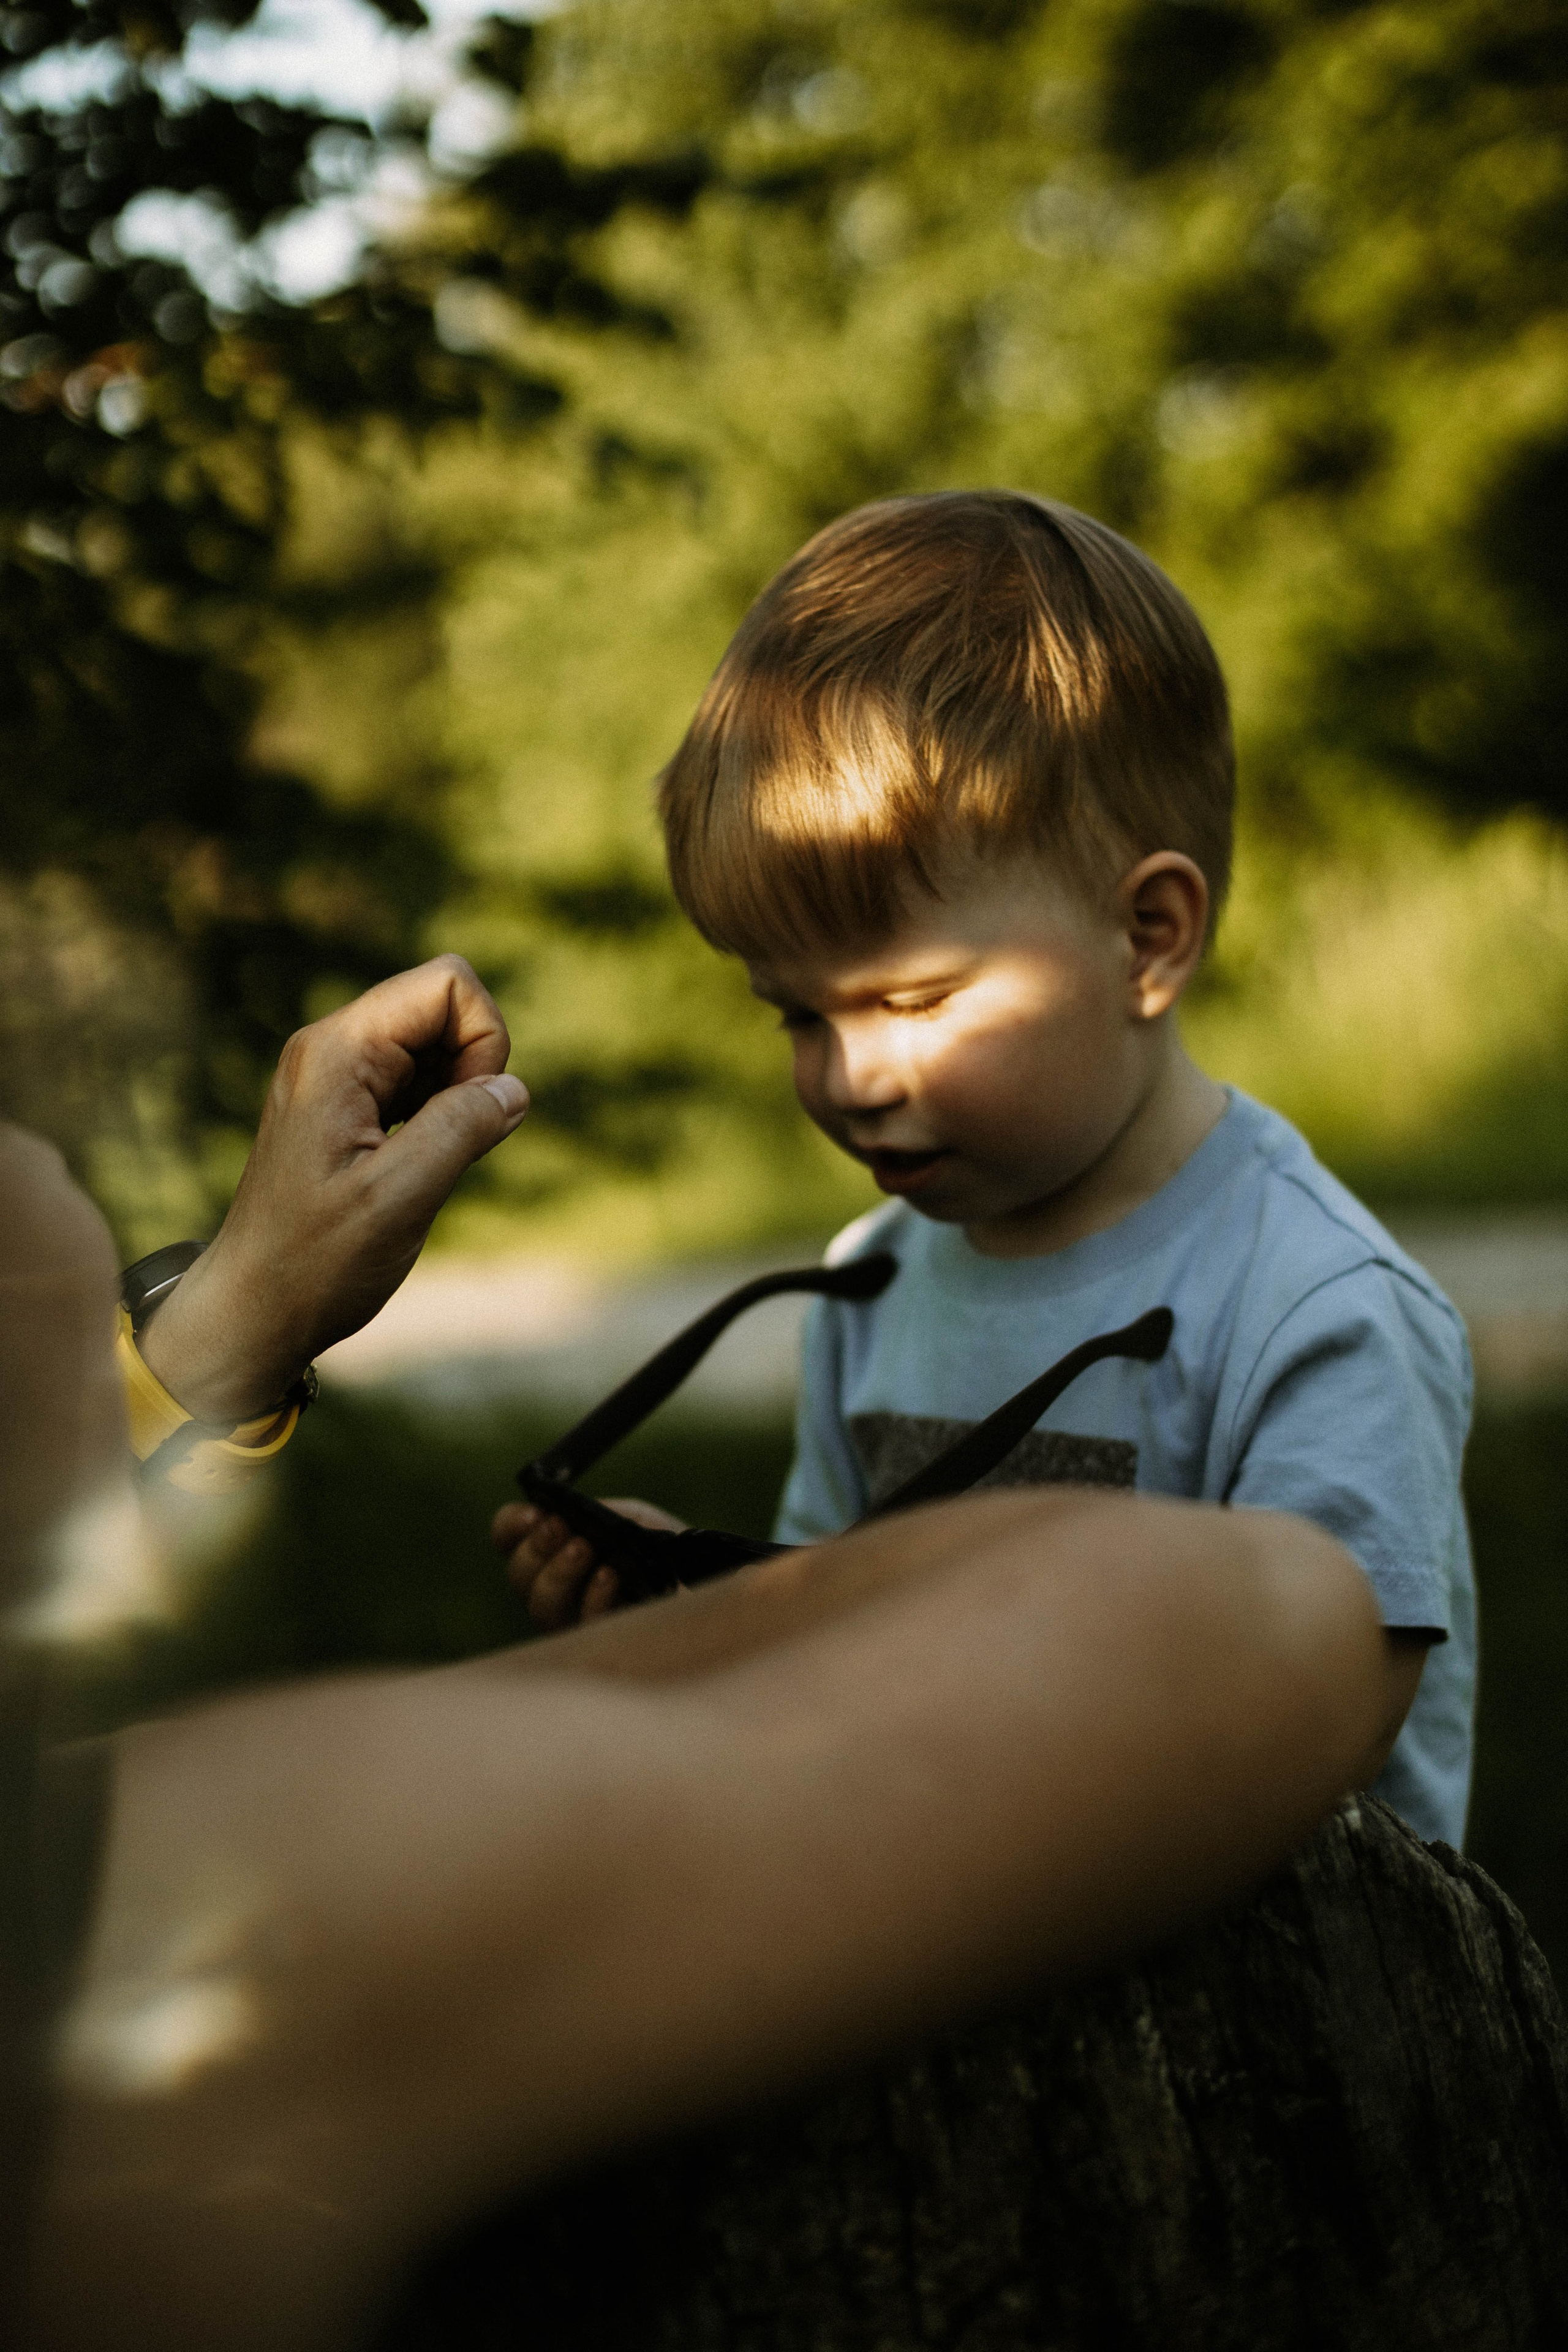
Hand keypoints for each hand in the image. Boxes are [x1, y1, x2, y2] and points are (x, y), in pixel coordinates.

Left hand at [138, 956, 528, 1422]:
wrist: (253, 1310)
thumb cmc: (314, 1262)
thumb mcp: (398, 1199)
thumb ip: (460, 1131)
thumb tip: (513, 1089)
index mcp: (337, 1053)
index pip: (445, 984)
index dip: (483, 1038)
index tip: (468, 1111)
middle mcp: (332, 1049)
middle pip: (442, 1006)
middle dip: (473, 1065)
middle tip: (451, 1142)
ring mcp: (338, 1077)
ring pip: (434, 1045)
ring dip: (457, 1096)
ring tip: (429, 1162)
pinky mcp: (346, 1107)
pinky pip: (416, 1080)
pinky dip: (438, 1114)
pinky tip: (420, 1165)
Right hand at [492, 1496, 687, 1626]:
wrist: (709, 1574)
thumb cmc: (665, 1545)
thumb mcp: (629, 1517)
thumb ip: (594, 1513)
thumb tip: (561, 1515)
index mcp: (553, 1550)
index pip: (509, 1540)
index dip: (510, 1527)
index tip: (532, 1512)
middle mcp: (556, 1587)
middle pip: (518, 1575)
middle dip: (534, 1548)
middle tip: (560, 1526)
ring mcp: (576, 1618)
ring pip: (540, 1606)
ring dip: (555, 1573)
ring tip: (583, 1548)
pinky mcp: (605, 1640)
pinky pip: (584, 1625)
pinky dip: (593, 1597)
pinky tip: (610, 1576)